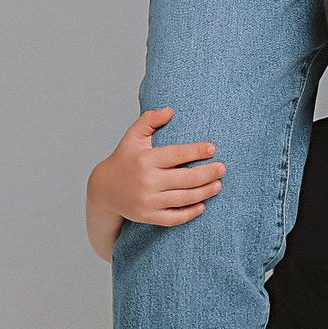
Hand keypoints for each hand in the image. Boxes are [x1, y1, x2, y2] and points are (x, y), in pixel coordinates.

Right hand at [85, 110, 224, 257]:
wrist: (104, 189)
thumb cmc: (124, 159)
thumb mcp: (133, 136)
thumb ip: (149, 120)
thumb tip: (170, 111)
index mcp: (145, 159)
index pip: (177, 154)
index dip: (197, 151)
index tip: (212, 148)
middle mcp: (147, 181)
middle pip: (186, 179)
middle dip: (208, 173)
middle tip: (222, 168)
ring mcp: (148, 201)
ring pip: (184, 199)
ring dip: (204, 192)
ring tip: (218, 185)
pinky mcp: (148, 216)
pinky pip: (174, 218)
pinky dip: (190, 213)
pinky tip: (202, 205)